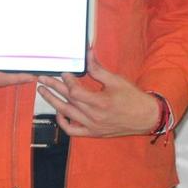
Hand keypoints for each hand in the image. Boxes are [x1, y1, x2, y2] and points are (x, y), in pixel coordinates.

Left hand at [36, 54, 159, 137]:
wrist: (145, 118)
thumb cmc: (133, 99)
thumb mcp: (116, 80)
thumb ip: (98, 69)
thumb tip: (88, 54)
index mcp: (100, 102)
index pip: (75, 91)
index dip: (67, 80)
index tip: (64, 72)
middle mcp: (94, 117)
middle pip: (67, 101)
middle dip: (53, 88)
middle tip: (42, 79)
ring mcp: (92, 126)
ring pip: (66, 115)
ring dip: (53, 102)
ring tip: (44, 92)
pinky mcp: (93, 133)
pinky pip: (72, 131)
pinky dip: (63, 122)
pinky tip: (59, 113)